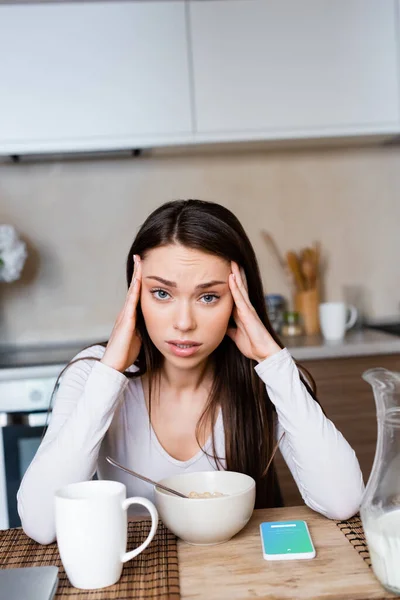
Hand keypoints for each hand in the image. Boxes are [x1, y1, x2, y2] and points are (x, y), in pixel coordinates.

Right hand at [101, 255, 141, 371]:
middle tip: (140, 256)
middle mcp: (125, 313)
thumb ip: (143, 328)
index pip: (136, 294)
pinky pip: (131, 303)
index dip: (140, 280)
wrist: (113, 366)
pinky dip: (135, 290)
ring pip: (131, 292)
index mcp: (129, 317)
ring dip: (136, 276)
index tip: (144, 267)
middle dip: (137, 272)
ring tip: (139, 261)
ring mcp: (124, 316)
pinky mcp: (125, 322)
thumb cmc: (125, 355)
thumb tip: (154, 323)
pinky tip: (138, 281)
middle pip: (133, 288)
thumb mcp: (138, 338)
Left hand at [226, 261, 280, 361]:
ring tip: (232, 261)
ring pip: (240, 288)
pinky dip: (236, 287)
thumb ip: (229, 328)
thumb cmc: (252, 345)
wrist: (263, 353)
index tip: (227, 270)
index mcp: (242, 312)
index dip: (232, 282)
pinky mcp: (249, 313)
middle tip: (230, 258)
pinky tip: (232, 277)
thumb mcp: (235, 335)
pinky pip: (240, 297)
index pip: (236, 293)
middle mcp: (246, 307)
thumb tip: (222, 326)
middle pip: (239, 286)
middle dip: (235, 273)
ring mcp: (248, 309)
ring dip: (236, 274)